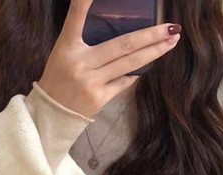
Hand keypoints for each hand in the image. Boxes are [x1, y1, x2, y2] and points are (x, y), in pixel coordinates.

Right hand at [37, 0, 181, 118]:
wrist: (50, 116)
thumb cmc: (58, 80)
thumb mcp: (63, 54)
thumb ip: (86, 41)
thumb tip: (119, 31)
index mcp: (67, 46)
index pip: (76, 16)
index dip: (84, 1)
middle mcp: (81, 63)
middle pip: (123, 44)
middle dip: (151, 35)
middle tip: (171, 27)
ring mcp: (92, 82)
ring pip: (130, 63)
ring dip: (155, 52)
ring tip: (172, 41)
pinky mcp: (100, 98)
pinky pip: (124, 82)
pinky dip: (136, 72)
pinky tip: (149, 62)